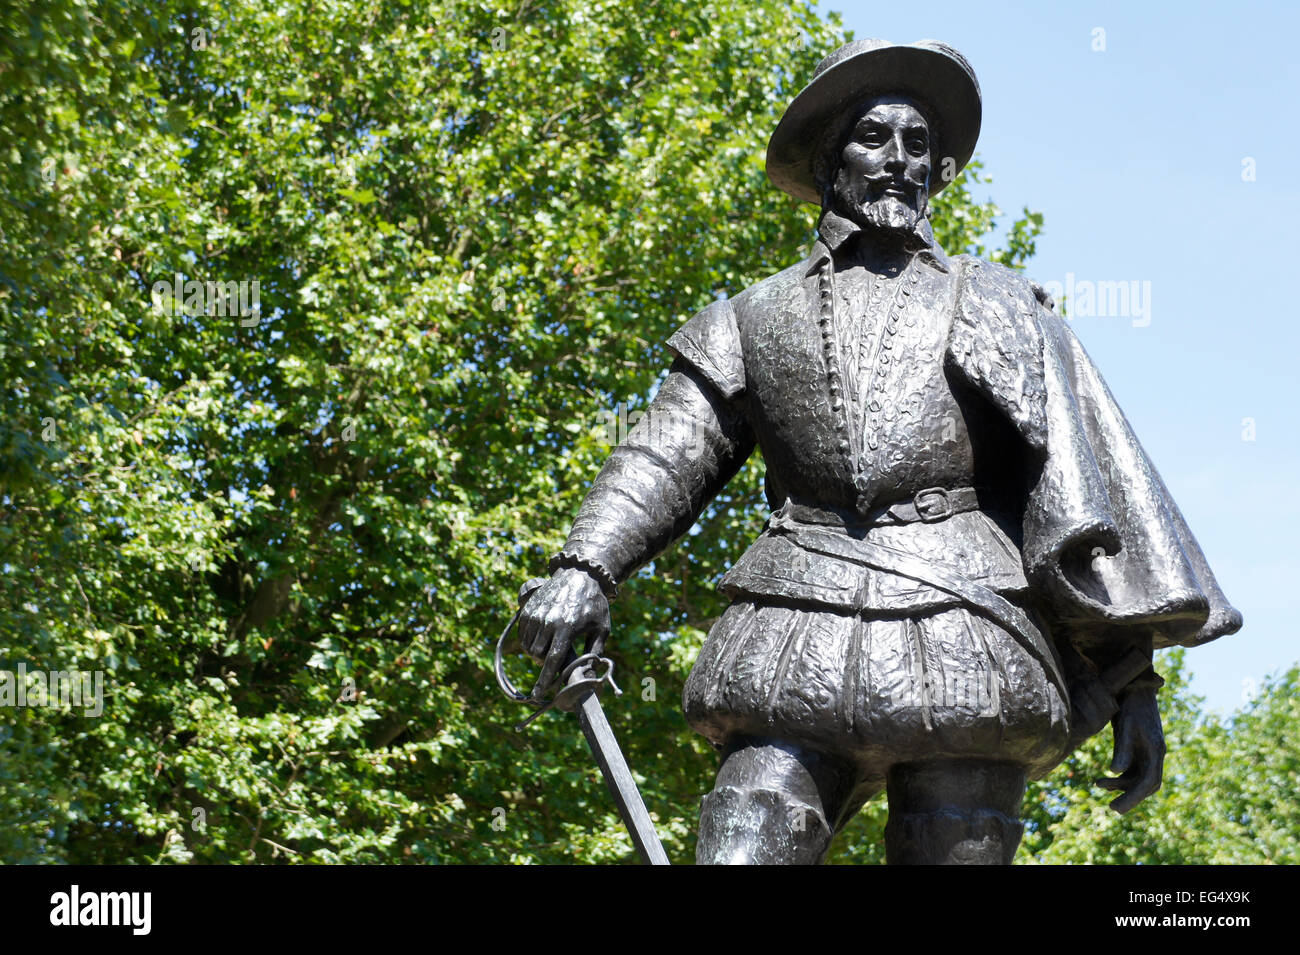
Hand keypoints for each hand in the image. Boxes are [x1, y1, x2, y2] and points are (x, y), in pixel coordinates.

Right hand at [516, 567, 609, 698]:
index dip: (544, 680)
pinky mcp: (528, 609)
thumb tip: (588, 676)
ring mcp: (536, 613)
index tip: (537, 695)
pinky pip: (522, 635)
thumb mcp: (602, 628)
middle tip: (554, 660)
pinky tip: (541, 638)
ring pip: (527, 646)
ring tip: (550, 647)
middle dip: (544, 663)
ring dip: (536, 653)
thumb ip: (594, 652)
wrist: (580, 575)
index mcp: (567, 627)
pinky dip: (528, 642)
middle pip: (537, 655)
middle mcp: (548, 621)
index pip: (552, 660)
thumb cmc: (594, 604)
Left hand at [1096, 686, 1164, 813]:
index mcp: (1156, 751)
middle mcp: (1155, 754)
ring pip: (1138, 778)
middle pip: (1147, 784)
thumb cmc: (1131, 706)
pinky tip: (1102, 779)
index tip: (1117, 809)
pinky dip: (1119, 776)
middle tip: (1112, 808)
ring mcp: (1148, 752)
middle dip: (1130, 797)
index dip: (1134, 797)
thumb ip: (1123, 750)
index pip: (1149, 782)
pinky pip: (1132, 770)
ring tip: (1097, 785)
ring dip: (1120, 785)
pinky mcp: (1139, 749)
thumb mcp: (1126, 727)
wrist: (1136, 688)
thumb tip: (1115, 771)